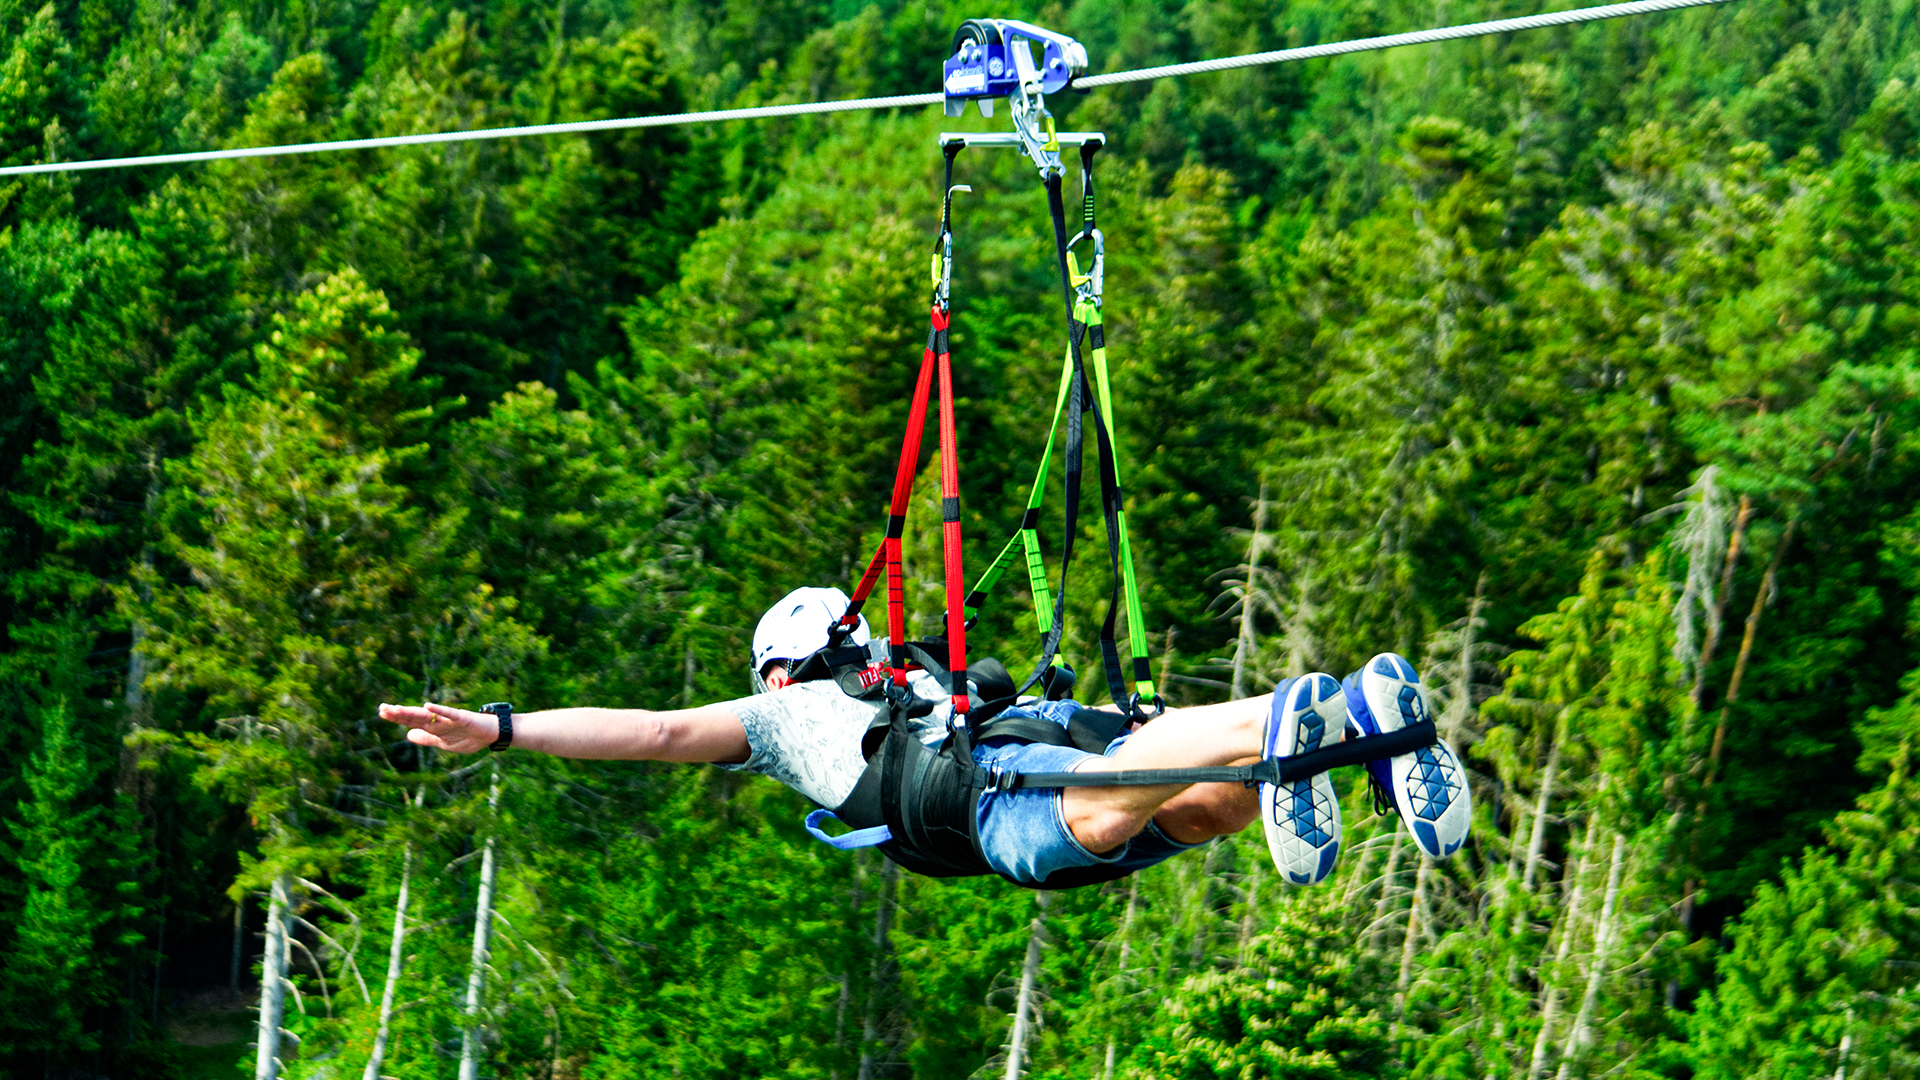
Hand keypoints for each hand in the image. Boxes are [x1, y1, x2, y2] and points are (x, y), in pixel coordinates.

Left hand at [379, 701, 498, 753]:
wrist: (493, 734)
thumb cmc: (470, 737)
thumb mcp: (445, 743)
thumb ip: (427, 739)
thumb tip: (407, 735)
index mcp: (434, 727)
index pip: (412, 721)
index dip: (398, 717)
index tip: (381, 712)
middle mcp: (439, 721)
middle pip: (416, 716)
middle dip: (399, 713)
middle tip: (382, 708)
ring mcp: (450, 719)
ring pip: (428, 715)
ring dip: (412, 712)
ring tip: (396, 709)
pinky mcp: (463, 718)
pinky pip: (449, 714)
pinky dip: (439, 710)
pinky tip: (428, 706)